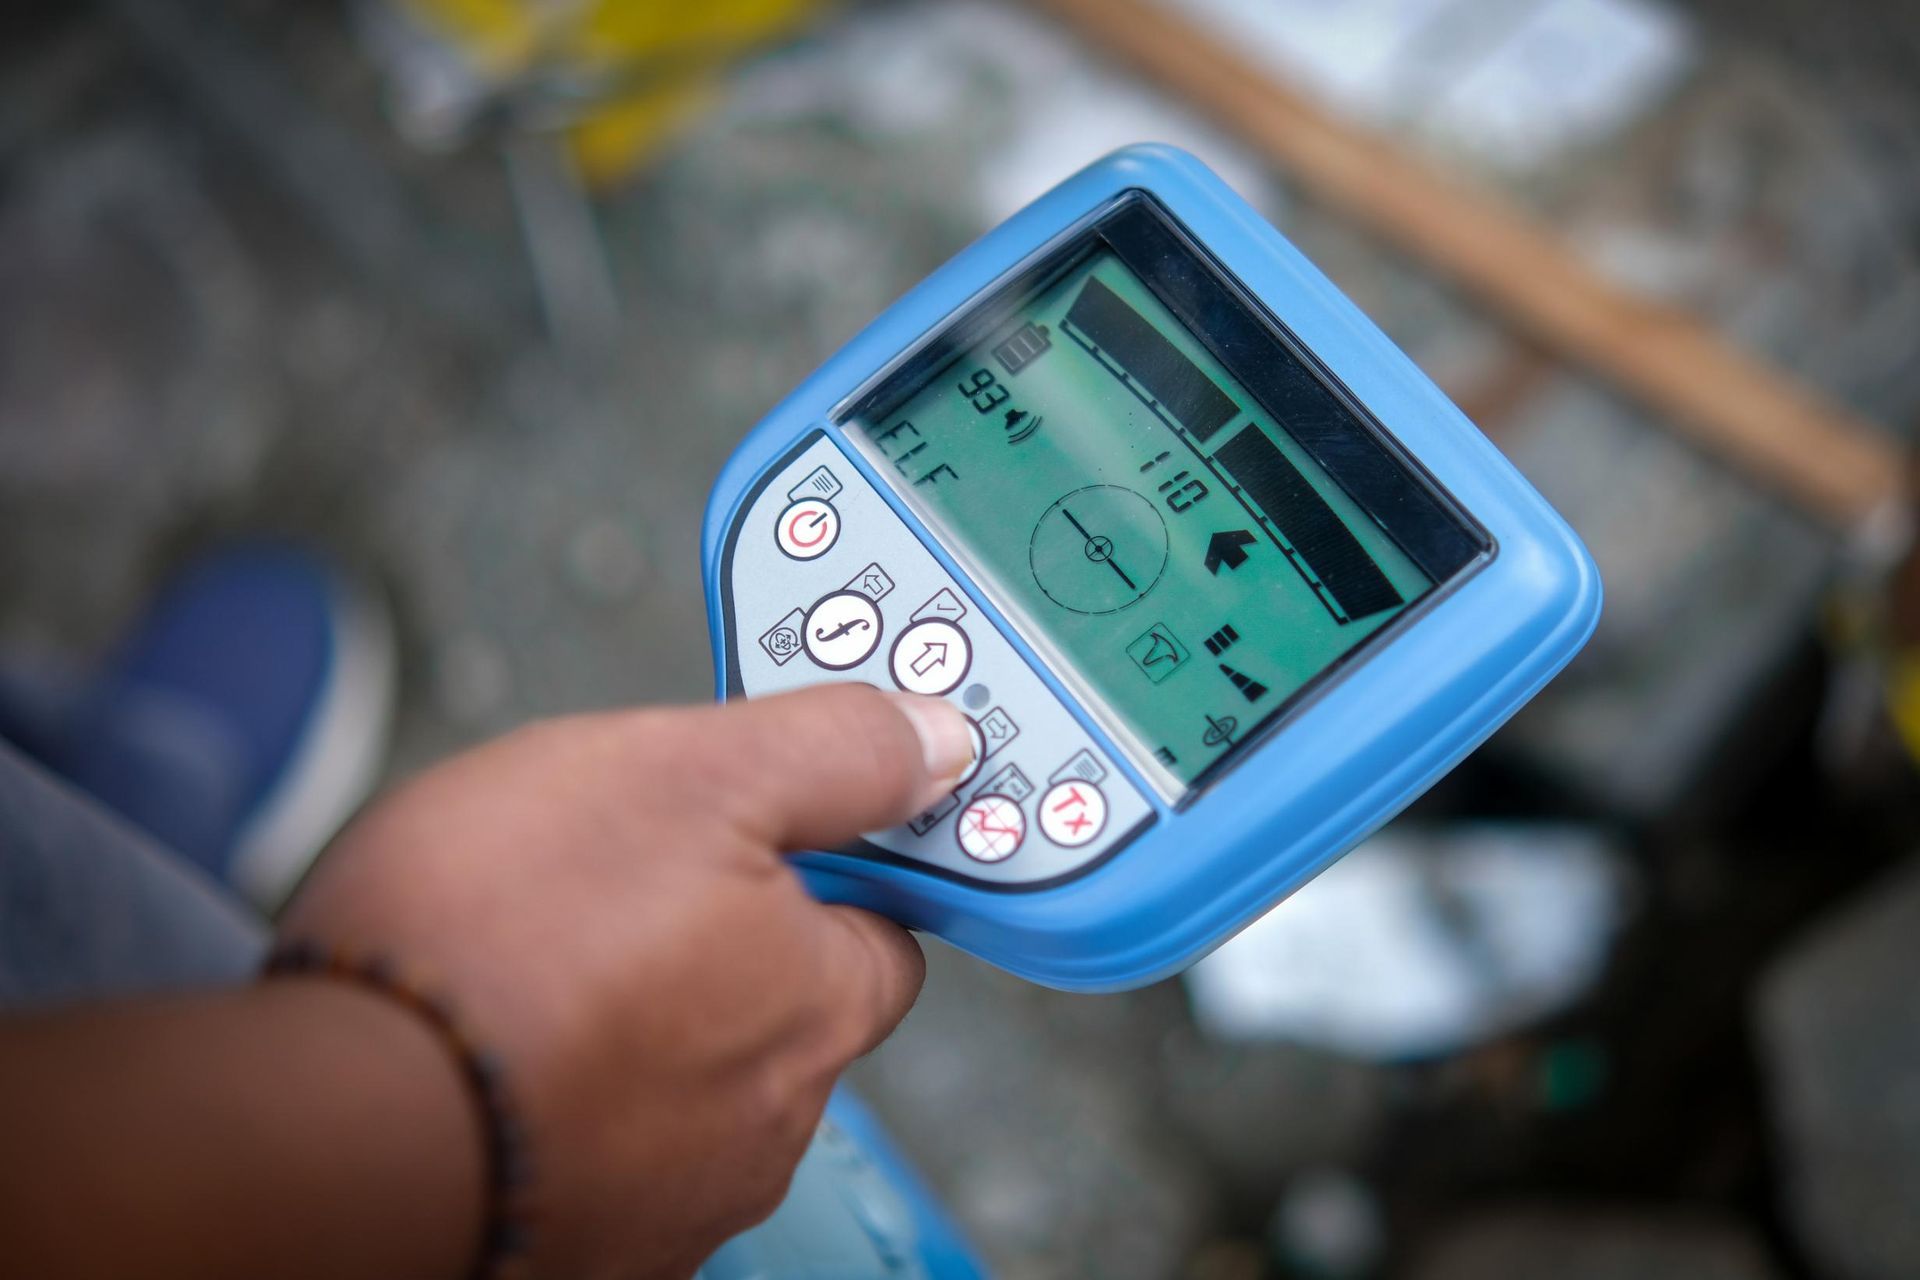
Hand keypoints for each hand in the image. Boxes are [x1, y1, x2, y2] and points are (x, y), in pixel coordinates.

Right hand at [279, 685, 973, 1279]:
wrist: (329, 1127)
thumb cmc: (502, 944)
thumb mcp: (690, 771)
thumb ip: (831, 752)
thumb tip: (934, 741)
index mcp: (817, 1000)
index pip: (882, 923)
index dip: (825, 856)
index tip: (758, 818)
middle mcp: (767, 1121)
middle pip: (774, 1005)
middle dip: (713, 942)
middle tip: (609, 877)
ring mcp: (671, 1199)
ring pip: (678, 1082)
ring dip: (630, 1024)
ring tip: (527, 957)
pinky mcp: (572, 1246)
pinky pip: (587, 1149)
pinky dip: (557, 1100)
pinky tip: (490, 1048)